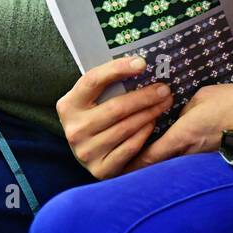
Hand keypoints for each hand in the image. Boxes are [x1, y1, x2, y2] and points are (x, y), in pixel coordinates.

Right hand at [56, 57, 174, 179]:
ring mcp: (86, 151)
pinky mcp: (100, 170)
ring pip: (126, 127)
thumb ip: (108, 84)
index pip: (94, 80)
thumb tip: (140, 64)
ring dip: (149, 113)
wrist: (86, 153)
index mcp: (68, 105)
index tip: (142, 63)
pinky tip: (153, 123)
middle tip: (164, 89)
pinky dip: (144, 133)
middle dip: (145, 96)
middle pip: (116, 107)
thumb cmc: (95, 117)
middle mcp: (74, 129)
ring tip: (164, 103)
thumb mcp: (92, 99)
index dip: (118, 69)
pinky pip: (130, 147)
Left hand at [124, 81, 232, 172]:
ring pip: (174, 159)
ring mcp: (202, 154)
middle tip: (127, 151)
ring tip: (150, 143)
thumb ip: (183, 107)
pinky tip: (178, 138)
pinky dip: (179, 149)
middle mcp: (190, 151)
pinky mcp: (213, 152)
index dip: (130, 160)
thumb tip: (176, 112)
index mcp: (182, 136)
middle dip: (142, 158)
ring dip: (161, 153)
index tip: (117, 159)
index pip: (148, 156)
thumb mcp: (202, 96)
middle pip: (158, 162)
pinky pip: (189, 154)